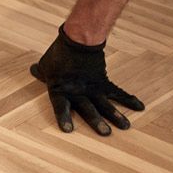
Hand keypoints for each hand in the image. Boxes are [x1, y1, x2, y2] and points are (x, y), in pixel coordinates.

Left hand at [30, 25, 144, 134]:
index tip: (69, 130)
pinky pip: (118, 91)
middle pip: (88, 108)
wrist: (78, 39)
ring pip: (105, 103)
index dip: (64, 118)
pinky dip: (129, 99)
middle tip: (105, 133)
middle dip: (96, 121)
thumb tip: (33, 70)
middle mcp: (77, 91)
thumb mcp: (45, 64)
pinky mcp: (104, 81)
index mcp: (60, 89)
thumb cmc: (58, 53)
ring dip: (115, 115)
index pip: (61, 106)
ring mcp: (92, 87)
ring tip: (125, 127)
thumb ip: (40, 72)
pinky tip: (140, 107)